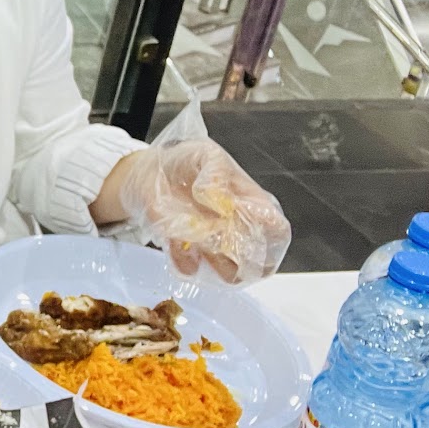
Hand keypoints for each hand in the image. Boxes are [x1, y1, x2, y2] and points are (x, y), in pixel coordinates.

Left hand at [113, 139, 291, 283]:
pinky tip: (175, 240)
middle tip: (222, 237)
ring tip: (198, 237)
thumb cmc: (185, 161)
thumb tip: (221, 198)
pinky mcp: (184, 250)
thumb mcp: (206, 155)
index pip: (277, 230)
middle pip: (259, 261)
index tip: (244, 219)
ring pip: (228, 272)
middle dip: (245, 257)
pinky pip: (189, 268)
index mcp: (250, 204)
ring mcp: (211, 244)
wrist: (151, 170)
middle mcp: (235, 229)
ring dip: (216, 261)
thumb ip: (217, 172)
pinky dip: (184, 260)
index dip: (268, 232)